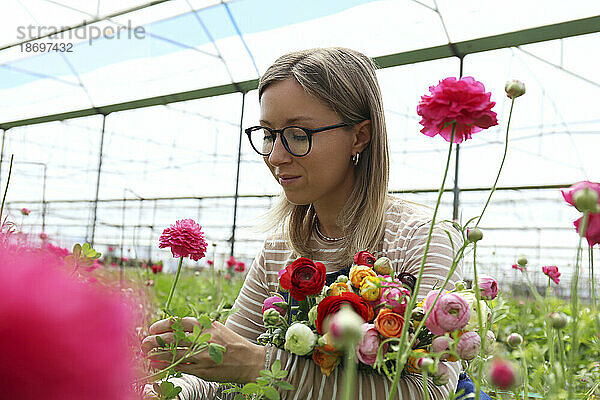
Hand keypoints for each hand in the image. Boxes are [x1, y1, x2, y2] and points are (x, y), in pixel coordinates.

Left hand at [142, 317, 266, 383]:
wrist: (249, 361)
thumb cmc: (232, 344)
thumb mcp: (217, 329)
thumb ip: (199, 328)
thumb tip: (175, 329)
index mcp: (207, 326)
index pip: (179, 322)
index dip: (163, 325)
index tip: (152, 328)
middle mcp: (204, 339)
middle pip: (173, 339)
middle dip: (155, 341)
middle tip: (144, 342)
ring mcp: (203, 355)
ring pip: (174, 354)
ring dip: (157, 354)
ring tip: (147, 354)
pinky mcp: (203, 370)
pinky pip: (180, 367)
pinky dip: (167, 365)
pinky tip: (157, 365)